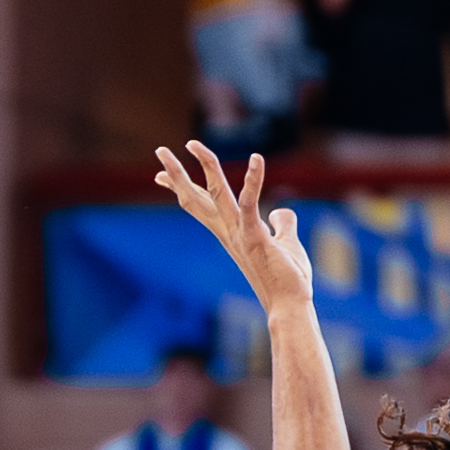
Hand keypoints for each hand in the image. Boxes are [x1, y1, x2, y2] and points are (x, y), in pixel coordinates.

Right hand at [155, 139, 314, 312]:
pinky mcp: (255, 237)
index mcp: (231, 233)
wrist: (289, 305)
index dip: (182, 187)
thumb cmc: (287, 279)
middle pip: (196, 197)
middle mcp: (229, 232)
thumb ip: (282, 225)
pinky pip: (251, 202)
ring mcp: (239, 234)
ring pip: (216, 194)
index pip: (201, 205)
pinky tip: (257, 158)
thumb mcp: (286, 245)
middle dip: (177, 173)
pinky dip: (254, 179)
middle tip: (160, 151)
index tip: (160, 174)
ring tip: (192, 144)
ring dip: (204, 166)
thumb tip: (280, 212)